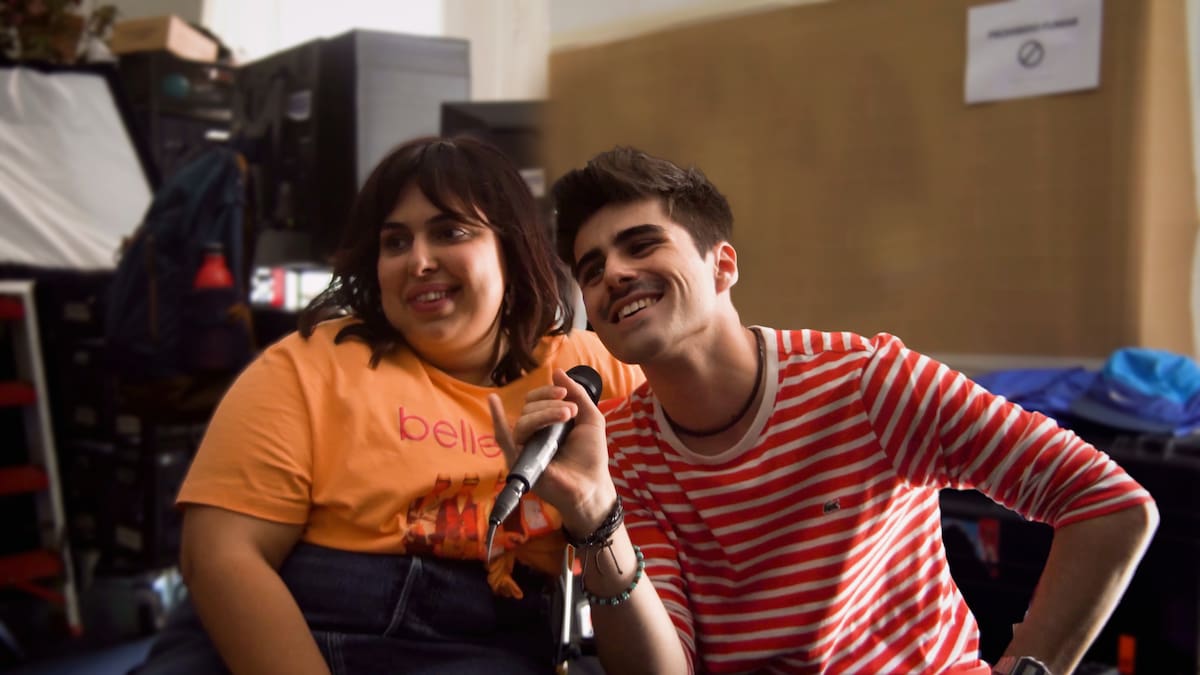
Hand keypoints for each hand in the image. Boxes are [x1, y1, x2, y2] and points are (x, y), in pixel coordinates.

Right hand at [488, 369, 616, 534]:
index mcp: (546, 424)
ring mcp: (524, 447)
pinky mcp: (519, 461)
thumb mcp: (590, 419)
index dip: (547, 392)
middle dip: (549, 404)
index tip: (564, 393)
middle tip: (570, 411)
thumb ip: (576, 394)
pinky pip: (503, 438)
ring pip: (523, 421)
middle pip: (528, 409)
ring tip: (566, 416)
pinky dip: (497, 420)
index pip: (535, 401)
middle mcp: (532, 434)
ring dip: (544, 413)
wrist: (591, 486)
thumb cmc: (591, 456)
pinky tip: (493, 401)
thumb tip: (556, 372)